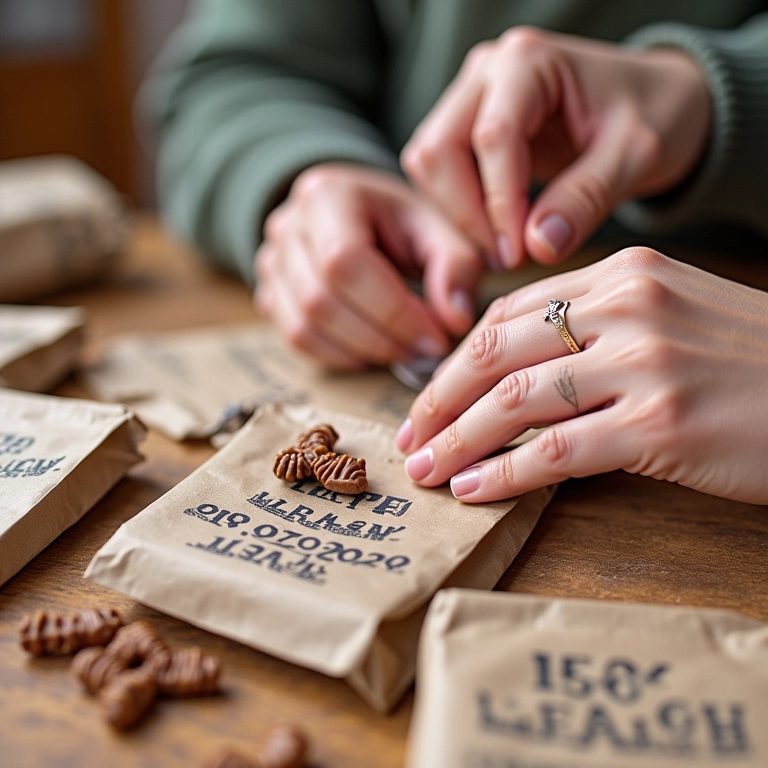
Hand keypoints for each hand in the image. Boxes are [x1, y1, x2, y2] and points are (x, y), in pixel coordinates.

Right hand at [255, 164, 481, 368]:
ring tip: (401, 352)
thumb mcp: (438, 227)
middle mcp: (288, 225)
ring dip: (359, 352)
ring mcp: (270, 262)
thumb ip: (456, 266)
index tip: (435, 338)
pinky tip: (371, 353)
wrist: (359, 216)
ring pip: (303, 326)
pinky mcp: (269, 294)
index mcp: (328, 194)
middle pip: (321, 299)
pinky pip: (294, 339)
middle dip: (379, 338)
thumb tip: (453, 321)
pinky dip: (337, 356)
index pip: (347, 261)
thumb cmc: (400, 222)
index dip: (392, 311)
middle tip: (422, 353)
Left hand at [397, 247, 767, 504]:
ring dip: (460, 441)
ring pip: (516, 400)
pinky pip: (556, 450)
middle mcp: (628, 306)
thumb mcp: (672, 317)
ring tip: (428, 470)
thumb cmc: (750, 364)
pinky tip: (474, 488)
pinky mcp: (661, 421)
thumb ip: (595, 329)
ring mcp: (644, 361)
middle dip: (440, 401)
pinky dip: (505, 473)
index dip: (455, 363)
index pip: (507, 315)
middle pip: (497, 353)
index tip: (426, 401)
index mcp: (624, 274)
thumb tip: (512, 374)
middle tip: (410, 439)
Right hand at [401, 28, 711, 267]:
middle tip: (506, 259)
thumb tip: (537, 247)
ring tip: (504, 251)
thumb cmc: (653, 114)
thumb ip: (586, 198)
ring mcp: (470, 99)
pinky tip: (497, 235)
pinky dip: (459, 212)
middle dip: (466, 213)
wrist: (654, 103)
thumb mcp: (635, 155)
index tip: (517, 255)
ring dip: (457, 215)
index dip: (498, 204)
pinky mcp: (466, 129)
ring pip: (429, 164)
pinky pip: (439, 176)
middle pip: (439, 149)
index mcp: (529, 60)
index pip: (492, 137)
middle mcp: (487, 71)